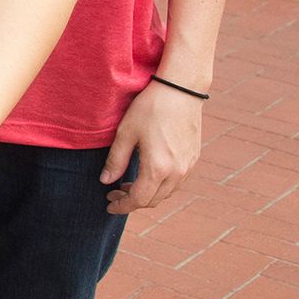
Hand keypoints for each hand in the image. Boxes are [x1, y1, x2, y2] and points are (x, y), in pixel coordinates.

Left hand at [105, 79, 201, 213]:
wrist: (181, 91)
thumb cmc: (150, 109)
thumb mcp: (125, 133)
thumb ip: (115, 160)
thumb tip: (105, 181)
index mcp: (158, 168)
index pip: (139, 199)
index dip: (122, 206)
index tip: (109, 206)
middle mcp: (177, 172)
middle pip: (154, 200)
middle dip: (132, 202)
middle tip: (113, 194)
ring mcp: (188, 166)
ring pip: (167, 193)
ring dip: (147, 194)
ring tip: (127, 184)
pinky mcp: (193, 158)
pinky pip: (177, 182)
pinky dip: (160, 185)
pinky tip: (147, 174)